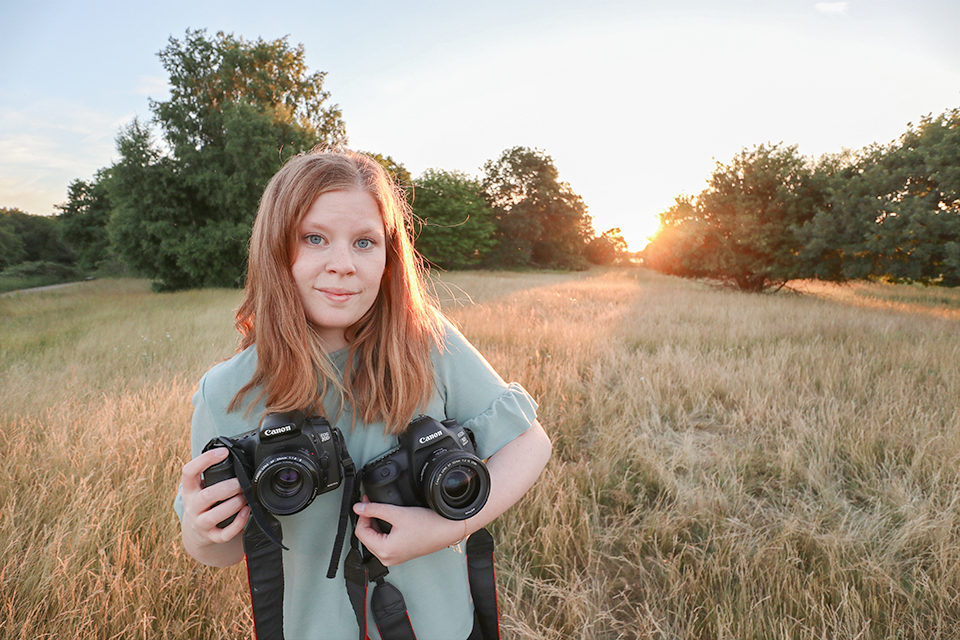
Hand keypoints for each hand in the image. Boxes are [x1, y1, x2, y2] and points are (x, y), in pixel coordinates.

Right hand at [179, 447, 248, 564]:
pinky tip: (246, 512)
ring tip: (246, 497)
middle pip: (206, 496)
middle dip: (228, 488)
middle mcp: (192, 506)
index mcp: (190, 489)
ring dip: (234, 505)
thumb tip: (236, 452)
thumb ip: (213, 473)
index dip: (205, 460)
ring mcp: (200, 523)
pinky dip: (238, 523)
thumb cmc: (205, 502)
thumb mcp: (202, 486)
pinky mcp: (211, 536)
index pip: (188, 472)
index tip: (224, 452)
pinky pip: (224, 534)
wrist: (198, 531)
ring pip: (214, 516)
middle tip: (241, 483)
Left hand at [352, 496, 466, 566]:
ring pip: (375, 539)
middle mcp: (387, 558)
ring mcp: (394, 557)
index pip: (361, 532)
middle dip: (367, 519)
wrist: (446, 530)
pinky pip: (384, 542)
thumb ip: (375, 509)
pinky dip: (383, 530)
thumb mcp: (397, 514)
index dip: (362, 515)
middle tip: (370, 503)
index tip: (365, 502)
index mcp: (385, 551)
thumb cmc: (428, 526)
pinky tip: (388, 519)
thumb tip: (358, 507)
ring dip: (374, 524)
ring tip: (379, 510)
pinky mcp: (400, 553)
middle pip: (366, 537)